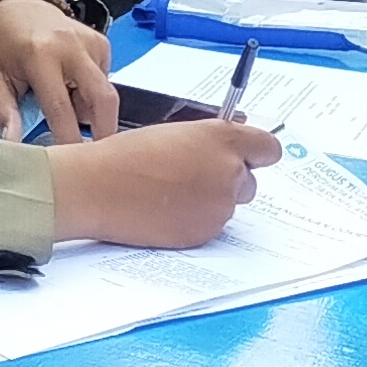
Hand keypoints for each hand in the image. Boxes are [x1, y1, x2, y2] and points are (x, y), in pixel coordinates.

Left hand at [0, 0, 119, 142]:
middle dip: (104, 131)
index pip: (61, 108)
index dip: (67, 139)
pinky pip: (106, 79)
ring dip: (95, 112)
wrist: (20, 5)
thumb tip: (14, 145)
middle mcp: (71, 47)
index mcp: (40, 55)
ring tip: (71, 113)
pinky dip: (93, 94)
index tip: (67, 162)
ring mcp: (91, 43)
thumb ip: (2, 111)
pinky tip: (74, 90)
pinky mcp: (102, 43)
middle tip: (94, 155)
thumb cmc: (4, 46)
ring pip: (107, 92)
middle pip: (102, 99)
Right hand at [49, 121, 282, 245]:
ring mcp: (219, 207)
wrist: (97, 188)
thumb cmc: (127, 155)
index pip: (269, 149)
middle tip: (193, 176)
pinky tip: (166, 210)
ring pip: (227, 205)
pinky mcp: (204, 233)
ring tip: (170, 193)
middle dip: (228, 180)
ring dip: (209, 201)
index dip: (256, 154)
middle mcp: (228, 173)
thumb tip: (229, 146)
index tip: (248, 156)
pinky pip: (210, 226)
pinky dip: (194, 220)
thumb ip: (209, 140)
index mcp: (222, 140)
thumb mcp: (175, 132)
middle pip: (250, 182)